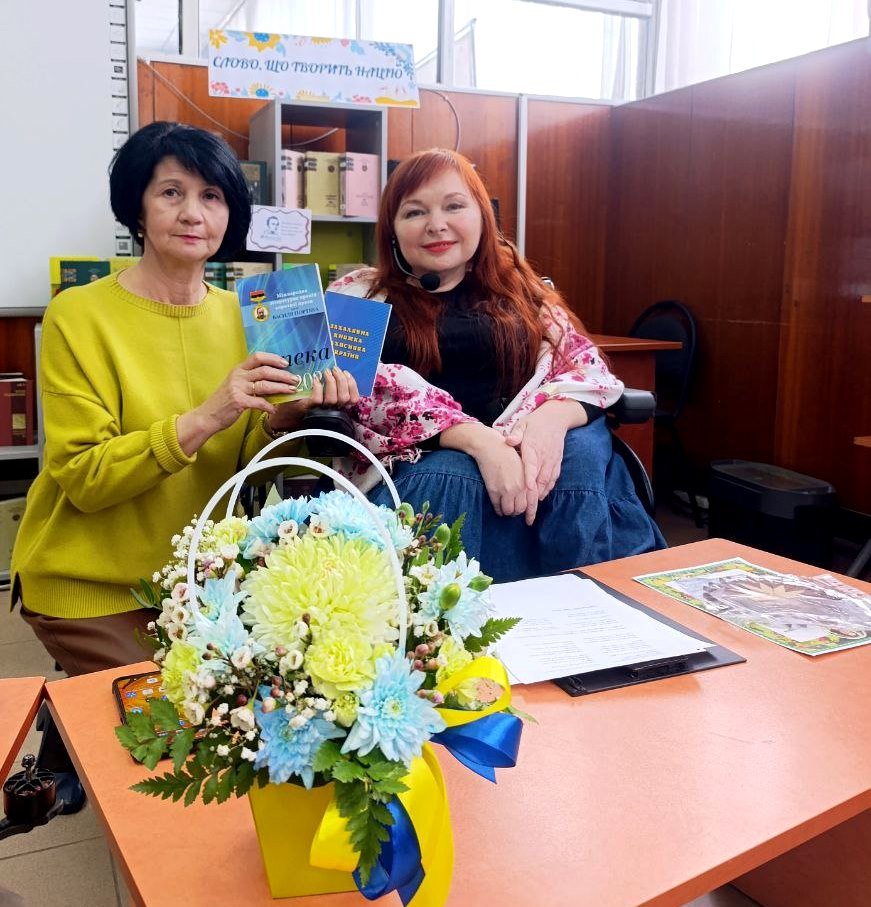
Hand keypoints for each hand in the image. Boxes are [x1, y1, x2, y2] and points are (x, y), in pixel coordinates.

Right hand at [177, 353, 298, 453]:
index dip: (273, 358)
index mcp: (238, 370)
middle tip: (295, 379)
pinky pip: (259, 402)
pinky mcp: (238, 401)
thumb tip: (273, 379)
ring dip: (281, 387)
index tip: (286, 363)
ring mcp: (237, 388)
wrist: (208, 416)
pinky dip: (269, 406)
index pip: (257, 357)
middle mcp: (238, 376)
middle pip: (265, 370)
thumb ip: (250, 380)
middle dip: (283, 375)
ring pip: (264, 384)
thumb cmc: (224, 401)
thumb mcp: (235, 385)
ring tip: (292, 390)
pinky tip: (275, 409)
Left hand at [267, 366, 360, 433]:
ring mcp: (321, 410)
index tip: (346, 373)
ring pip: (333, 399)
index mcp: (339, 406)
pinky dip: (318, 387)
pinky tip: (315, 379)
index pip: (354, 399)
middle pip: (345, 397)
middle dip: (342, 381)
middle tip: (335, 369)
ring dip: (331, 382)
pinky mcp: (309, 409)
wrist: (286, 412)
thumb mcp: (323, 392)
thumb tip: (338, 369)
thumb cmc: (305, 399)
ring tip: (326, 372)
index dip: (352, 385)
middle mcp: (332, 410)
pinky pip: (317, 399)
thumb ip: (332, 384)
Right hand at [440, 422, 529, 517]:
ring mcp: (506, 490)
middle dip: (517, 512)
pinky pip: (497, 507)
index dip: (531, 514)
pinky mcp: (494, 490)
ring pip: (509, 510)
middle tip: (514, 510)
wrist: (490, 447)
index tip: (529, 520)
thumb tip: (530, 496)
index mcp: (528, 480)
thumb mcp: (523, 466)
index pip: (532, 502)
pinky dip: (498, 510)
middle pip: (520, 509)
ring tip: (506, 509)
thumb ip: (527, 481)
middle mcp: (519, 487)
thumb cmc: (507, 454)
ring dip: (508, 512)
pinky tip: (499, 510)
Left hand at [504, 400, 584, 524]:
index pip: (531, 465)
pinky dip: (546, 490)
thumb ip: (516, 433)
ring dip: (539, 498)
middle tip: (527, 516)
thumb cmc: (535, 422)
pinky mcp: (556, 463)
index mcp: (534, 447)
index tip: (525, 489)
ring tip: (531, 513)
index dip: (529, 478)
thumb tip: (508, 440)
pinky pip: (552, 479)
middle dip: (533, 499)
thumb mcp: (523, 424)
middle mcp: (544, 457)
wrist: (556, 418)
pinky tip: (540, 498)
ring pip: (546, 483)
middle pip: (539, 481)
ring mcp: (552, 461)